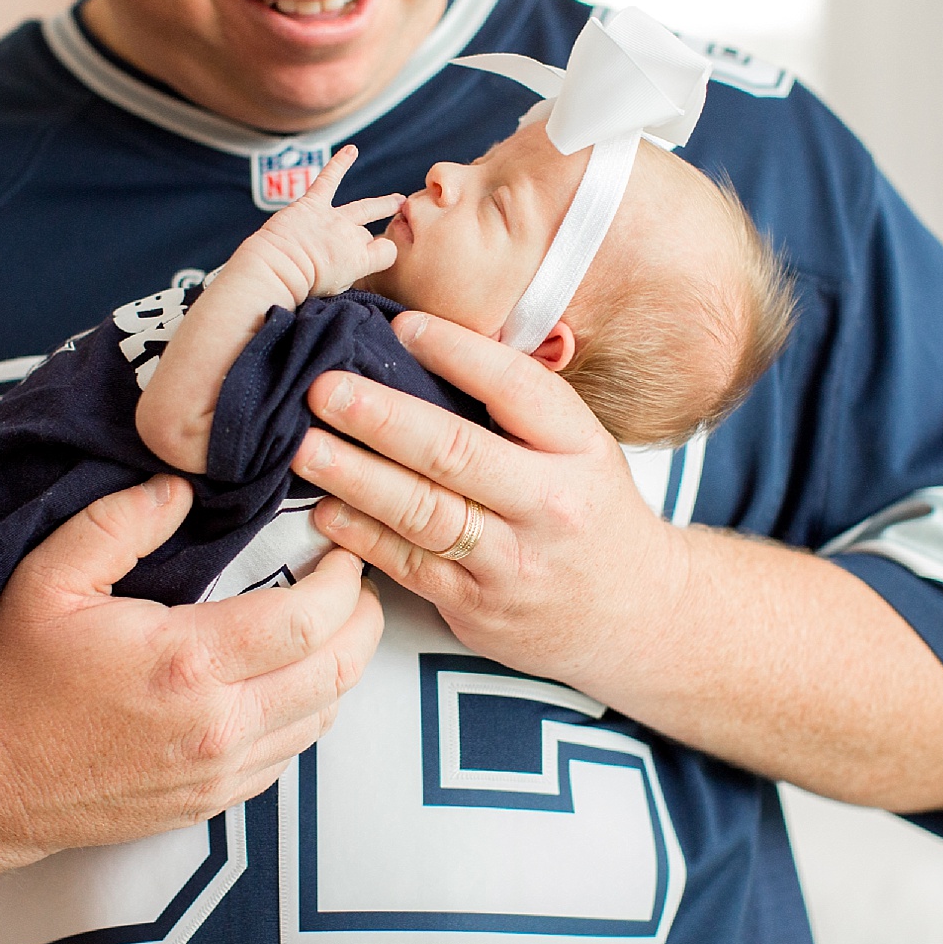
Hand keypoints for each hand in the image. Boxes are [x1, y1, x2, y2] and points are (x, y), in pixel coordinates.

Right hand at [0, 474, 383, 858]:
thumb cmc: (14, 677)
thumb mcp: (51, 578)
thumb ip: (120, 521)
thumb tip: (180, 487)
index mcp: (188, 662)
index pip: (311, 619)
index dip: (344, 580)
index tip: (339, 551)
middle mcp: (219, 724)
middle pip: (338, 670)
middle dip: (364, 619)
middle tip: (355, 582)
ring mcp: (221, 771)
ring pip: (324, 715)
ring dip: (342, 665)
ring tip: (332, 624)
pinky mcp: (214, 801)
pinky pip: (292, 752)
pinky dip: (309, 709)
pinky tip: (291, 677)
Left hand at [241, 145, 402, 299]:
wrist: (279, 268)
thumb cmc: (302, 286)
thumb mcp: (336, 292)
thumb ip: (350, 277)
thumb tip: (353, 271)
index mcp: (361, 260)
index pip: (385, 252)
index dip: (381, 256)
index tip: (376, 259)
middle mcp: (352, 237)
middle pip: (371, 234)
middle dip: (388, 229)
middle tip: (399, 224)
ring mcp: (334, 218)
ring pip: (365, 208)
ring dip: (383, 204)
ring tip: (397, 200)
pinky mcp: (313, 204)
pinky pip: (329, 178)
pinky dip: (340, 162)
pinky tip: (352, 150)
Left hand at [290, 310, 682, 690]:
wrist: (635, 617)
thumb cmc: (593, 515)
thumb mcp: (582, 449)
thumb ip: (518, 409)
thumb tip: (425, 347)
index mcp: (580, 449)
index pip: (515, 389)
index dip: (455, 353)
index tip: (401, 326)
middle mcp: (549, 505)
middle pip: (455, 453)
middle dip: (382, 417)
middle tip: (325, 389)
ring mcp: (513, 563)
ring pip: (423, 514)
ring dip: (356, 477)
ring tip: (306, 447)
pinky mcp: (479, 609)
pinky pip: (410, 566)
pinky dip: (363, 536)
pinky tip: (326, 509)